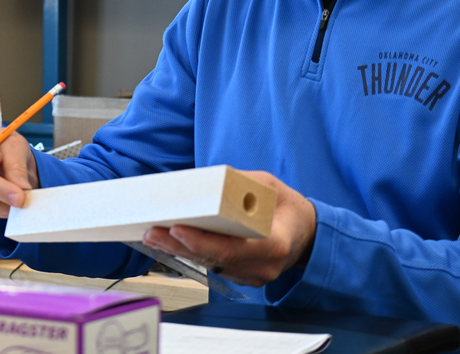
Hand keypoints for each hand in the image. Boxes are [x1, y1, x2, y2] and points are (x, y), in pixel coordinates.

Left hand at [142, 170, 316, 286]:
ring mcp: (253, 275)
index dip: (203, 241)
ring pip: (210, 264)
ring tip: (153, 234)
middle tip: (153, 231)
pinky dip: (191, 253)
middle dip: (179, 245)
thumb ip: (239, 183)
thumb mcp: (268, 185)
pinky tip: (170, 242)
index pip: (233, 248)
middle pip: (215, 258)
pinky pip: (213, 265)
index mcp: (275, 244)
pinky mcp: (242, 276)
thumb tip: (204, 182)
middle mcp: (264, 266)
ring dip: (179, 250)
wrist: (306, 234)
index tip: (178, 229)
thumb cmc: (286, 207)